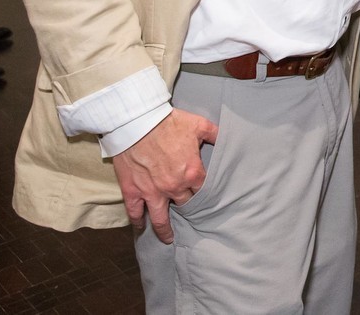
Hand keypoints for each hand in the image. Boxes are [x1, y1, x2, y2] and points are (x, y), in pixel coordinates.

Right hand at [110, 108, 218, 243]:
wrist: (137, 122)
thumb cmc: (168, 122)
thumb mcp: (199, 125)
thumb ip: (215, 135)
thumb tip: (226, 138)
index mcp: (192, 173)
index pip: (204, 191)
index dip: (205, 195)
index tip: (207, 201)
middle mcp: (173, 187)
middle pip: (185, 205)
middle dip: (189, 210)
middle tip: (191, 219)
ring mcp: (152, 191)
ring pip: (160, 218)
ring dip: (165, 230)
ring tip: (169, 238)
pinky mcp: (132, 190)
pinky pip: (135, 212)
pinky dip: (138, 221)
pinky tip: (142, 226)